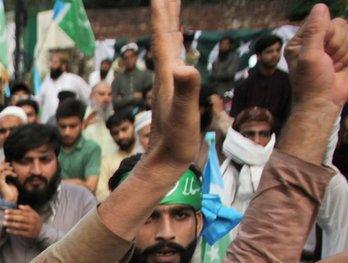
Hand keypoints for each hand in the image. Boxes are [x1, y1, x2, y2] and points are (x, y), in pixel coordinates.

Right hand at [0, 162, 18, 202]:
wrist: (11, 201)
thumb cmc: (12, 194)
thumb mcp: (12, 183)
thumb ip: (11, 178)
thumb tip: (16, 172)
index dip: (2, 165)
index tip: (9, 163)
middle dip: (3, 165)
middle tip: (10, 165)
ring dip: (5, 168)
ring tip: (12, 169)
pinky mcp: (1, 184)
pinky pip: (3, 174)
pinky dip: (9, 173)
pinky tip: (14, 175)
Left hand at [4, 206, 41, 238]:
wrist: (42, 230)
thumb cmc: (35, 220)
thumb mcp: (33, 213)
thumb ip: (27, 208)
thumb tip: (19, 206)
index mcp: (32, 215)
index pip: (21, 212)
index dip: (13, 211)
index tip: (6, 211)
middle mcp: (32, 221)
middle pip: (21, 219)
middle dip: (12, 217)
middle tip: (5, 217)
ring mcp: (31, 228)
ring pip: (20, 226)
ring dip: (11, 224)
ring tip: (4, 223)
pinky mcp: (29, 234)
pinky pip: (20, 233)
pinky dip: (13, 231)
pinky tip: (8, 230)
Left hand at [143, 0, 200, 170]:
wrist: (164, 162)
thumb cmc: (175, 140)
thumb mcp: (185, 114)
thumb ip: (185, 90)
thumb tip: (184, 67)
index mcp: (168, 74)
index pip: (164, 36)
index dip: (162, 13)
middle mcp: (165, 73)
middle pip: (164, 34)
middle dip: (166, 10)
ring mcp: (168, 81)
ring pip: (168, 44)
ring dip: (169, 23)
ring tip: (170, 6)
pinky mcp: (172, 90)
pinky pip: (173, 57)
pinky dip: (175, 43)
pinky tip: (177, 43)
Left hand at [285, 5, 347, 110]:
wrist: (324, 103)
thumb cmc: (311, 83)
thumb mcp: (309, 56)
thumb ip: (315, 31)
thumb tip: (320, 6)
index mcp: (302, 39)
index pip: (325, 20)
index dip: (331, 34)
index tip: (324, 52)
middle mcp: (317, 41)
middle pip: (342, 26)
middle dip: (339, 46)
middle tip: (330, 64)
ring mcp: (332, 48)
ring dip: (347, 54)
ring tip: (335, 68)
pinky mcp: (344, 55)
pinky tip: (343, 68)